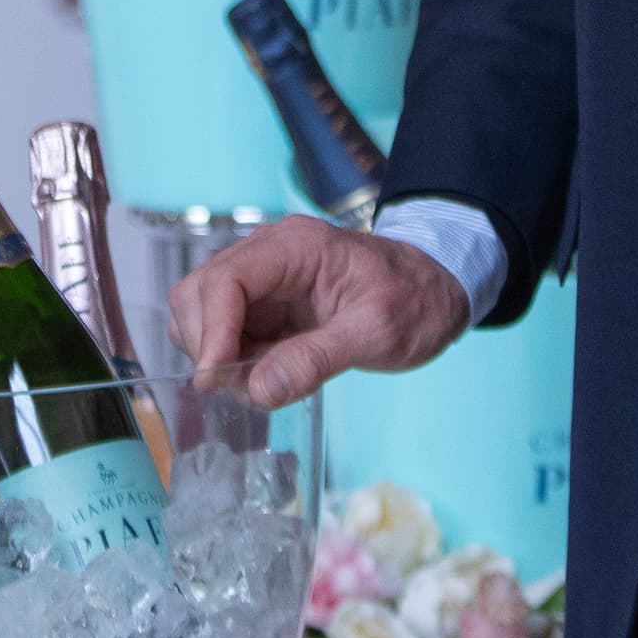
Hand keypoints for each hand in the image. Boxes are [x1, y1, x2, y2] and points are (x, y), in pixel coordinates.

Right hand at [169, 216, 471, 409]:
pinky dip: (231, 360)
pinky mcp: (267, 304)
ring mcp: (264, 279)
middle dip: (207, 345)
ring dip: (215, 355)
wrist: (438, 290)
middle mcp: (270, 254)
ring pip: (202, 312)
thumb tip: (258, 390)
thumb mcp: (378, 333)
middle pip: (199, 292)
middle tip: (241, 388)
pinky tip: (264, 377)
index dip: (210, 331)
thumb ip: (316, 359)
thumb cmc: (416, 301)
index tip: (215, 379)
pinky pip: (226, 331)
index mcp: (296, 247)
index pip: (227, 279)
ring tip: (258, 385)